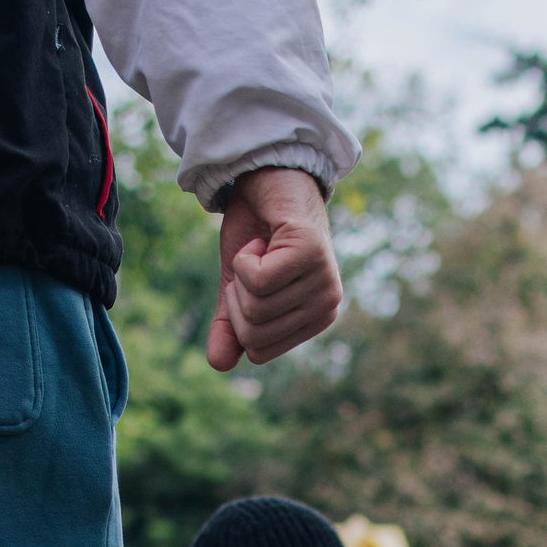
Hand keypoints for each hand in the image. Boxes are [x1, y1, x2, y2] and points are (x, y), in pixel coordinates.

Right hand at [206, 167, 342, 370]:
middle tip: (253, 262)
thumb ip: (230, 327)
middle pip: (255, 332)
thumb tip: (219, 365)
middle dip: (237, 297)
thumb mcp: (237, 288)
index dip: (238, 318)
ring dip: (241, 271)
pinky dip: (244, 256)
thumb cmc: (256, 234)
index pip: (258, 351)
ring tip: (261, 247)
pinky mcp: (311, 253)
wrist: (266, 181)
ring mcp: (324, 280)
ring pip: (256, 305)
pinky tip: (264, 237)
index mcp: (315, 320)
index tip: (252, 281)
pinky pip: (259, 279)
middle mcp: (327, 305)